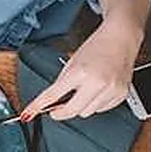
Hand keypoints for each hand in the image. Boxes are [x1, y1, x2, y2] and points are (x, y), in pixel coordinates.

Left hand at [19, 20, 140, 120]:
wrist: (121, 38)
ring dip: (80, 107)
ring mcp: (111, 90)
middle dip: (60, 112)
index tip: (29, 113)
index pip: (53, 95)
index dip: (38, 106)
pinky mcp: (120, 94)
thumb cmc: (97, 46)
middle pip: (72, 111)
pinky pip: (101, 109)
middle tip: (55, 110)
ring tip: (84, 91)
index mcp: (80, 72)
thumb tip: (51, 102)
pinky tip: (97, 91)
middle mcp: (97, 82)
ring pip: (86, 113)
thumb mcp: (72, 62)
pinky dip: (95, 104)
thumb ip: (61, 83)